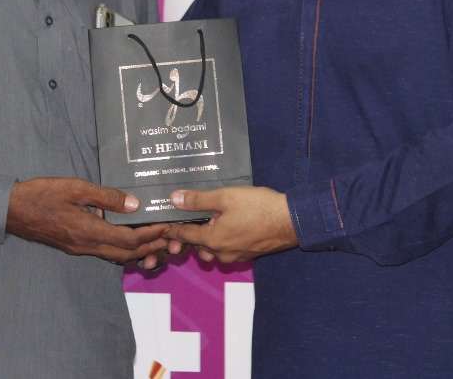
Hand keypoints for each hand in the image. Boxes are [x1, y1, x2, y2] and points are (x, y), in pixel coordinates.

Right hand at [6, 177, 169, 266]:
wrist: (13, 210)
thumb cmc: (42, 195)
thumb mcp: (75, 188)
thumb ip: (106, 197)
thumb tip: (134, 204)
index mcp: (88, 231)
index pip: (128, 240)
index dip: (150, 234)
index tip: (166, 225)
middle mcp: (86, 246)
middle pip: (126, 254)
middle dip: (150, 247)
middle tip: (169, 238)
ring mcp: (79, 249)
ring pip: (115, 255)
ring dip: (137, 250)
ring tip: (155, 240)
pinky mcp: (74, 246)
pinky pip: (104, 251)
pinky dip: (121, 248)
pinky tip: (127, 236)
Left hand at [163, 186, 297, 263]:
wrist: (291, 221)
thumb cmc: (258, 207)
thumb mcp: (225, 197)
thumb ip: (198, 200)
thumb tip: (173, 199)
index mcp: (212, 240)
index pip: (183, 234)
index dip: (171, 227)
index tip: (162, 222)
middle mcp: (221, 253)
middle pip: (196, 243)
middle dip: (187, 233)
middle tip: (181, 219)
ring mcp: (235, 256)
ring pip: (212, 247)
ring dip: (205, 237)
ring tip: (205, 220)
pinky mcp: (248, 254)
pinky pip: (226, 248)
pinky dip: (221, 239)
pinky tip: (226, 224)